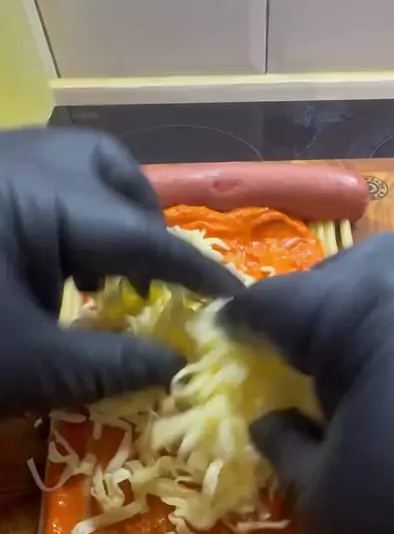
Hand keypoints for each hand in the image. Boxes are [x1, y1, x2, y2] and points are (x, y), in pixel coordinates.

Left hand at [0, 127, 241, 414]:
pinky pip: (38, 179)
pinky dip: (65, 213)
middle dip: (144, 222)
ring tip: (100, 276)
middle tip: (149, 281)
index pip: (141, 235)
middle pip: (110, 168)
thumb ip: (111, 366)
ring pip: (72, 165)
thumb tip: (175, 366)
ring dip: (106, 214)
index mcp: (42, 201)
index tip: (233, 299)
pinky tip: (51, 264)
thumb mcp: (32, 369)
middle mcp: (20, 164)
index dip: (193, 271)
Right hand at [222, 221, 393, 533]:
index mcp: (366, 307)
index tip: (228, 337)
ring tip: (381, 353)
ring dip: (390, 302)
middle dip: (319, 311)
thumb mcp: (327, 502)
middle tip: (306, 358)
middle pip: (352, 274)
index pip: (278, 301)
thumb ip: (285, 443)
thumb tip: (270, 417)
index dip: (243, 324)